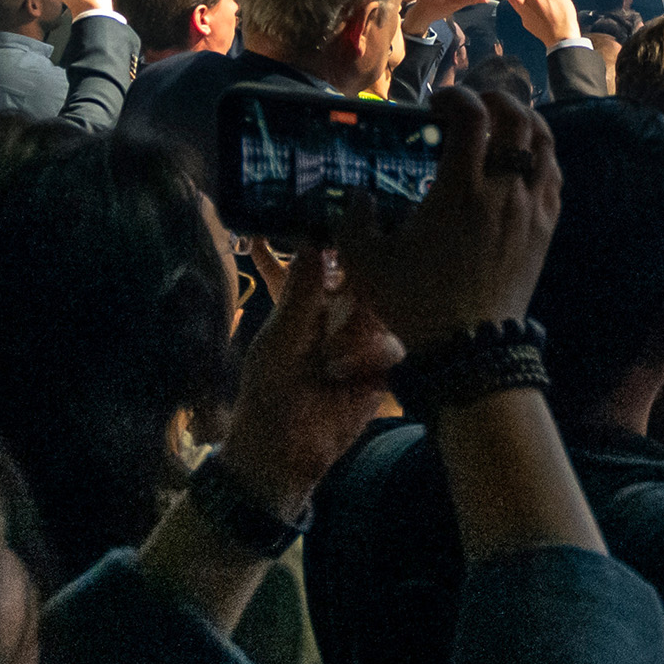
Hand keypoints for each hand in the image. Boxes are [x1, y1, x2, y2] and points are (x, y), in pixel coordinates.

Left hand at [216, 247, 404, 514]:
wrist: (286, 454)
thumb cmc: (270, 391)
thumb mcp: (280, 338)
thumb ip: (301, 290)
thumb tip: (313, 236)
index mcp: (306, 303)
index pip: (322, 260)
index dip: (331, 237)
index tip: (345, 209)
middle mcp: (339, 315)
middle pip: (363, 281)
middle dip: (362, 281)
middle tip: (351, 295)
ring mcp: (364, 340)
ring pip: (381, 310)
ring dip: (357, 332)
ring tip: (330, 361)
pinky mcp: (385, 367)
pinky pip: (392, 346)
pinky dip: (370, 358)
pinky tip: (346, 375)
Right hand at [344, 87, 558, 348]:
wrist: (471, 348)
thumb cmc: (416, 304)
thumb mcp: (366, 263)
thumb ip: (354, 222)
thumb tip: (358, 196)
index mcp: (459, 189)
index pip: (472, 115)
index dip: (455, 95)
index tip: (435, 102)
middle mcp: (502, 189)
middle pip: (516, 116)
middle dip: (493, 98)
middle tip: (471, 104)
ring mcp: (531, 207)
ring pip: (543, 140)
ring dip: (523, 119)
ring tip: (500, 121)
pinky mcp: (547, 227)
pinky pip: (554, 173)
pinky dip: (540, 153)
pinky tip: (522, 160)